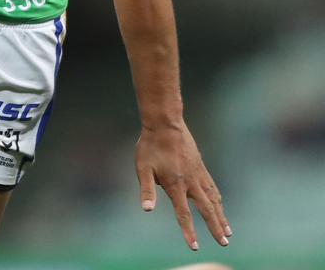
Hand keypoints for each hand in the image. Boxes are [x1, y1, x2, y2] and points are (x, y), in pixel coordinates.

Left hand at [136, 122, 231, 250]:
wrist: (165, 123)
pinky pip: (212, 186)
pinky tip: (220, 205)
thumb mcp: (143, 167)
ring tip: (228, 231)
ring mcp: (198, 173)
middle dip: (215, 227)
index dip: (188, 231)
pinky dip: (218, 199)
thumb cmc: (150, 146)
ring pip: (213, 199)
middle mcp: (190, 182)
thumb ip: (147, 190)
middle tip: (225, 244)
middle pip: (206, 209)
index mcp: (175, 184)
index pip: (183, 213)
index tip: (195, 246)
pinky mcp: (200, 166)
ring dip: (221, 216)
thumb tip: (147, 210)